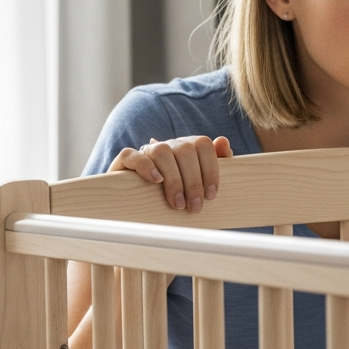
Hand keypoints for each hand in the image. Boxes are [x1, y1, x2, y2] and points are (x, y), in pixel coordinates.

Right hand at [108, 136, 232, 212]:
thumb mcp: (198, 182)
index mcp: (187, 147)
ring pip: (161, 151)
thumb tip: (223, 141)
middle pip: (185, 150)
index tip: (211, 195)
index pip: (203, 144)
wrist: (137, 201)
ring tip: (178, 203)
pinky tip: (156, 182)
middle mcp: (168, 145)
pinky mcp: (125, 161)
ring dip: (173, 179)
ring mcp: (146, 151)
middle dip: (193, 181)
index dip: (210, 169)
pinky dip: (146, 167)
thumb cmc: (176, 193)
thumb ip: (216, 162)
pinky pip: (133, 155)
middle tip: (194, 206)